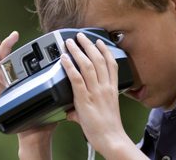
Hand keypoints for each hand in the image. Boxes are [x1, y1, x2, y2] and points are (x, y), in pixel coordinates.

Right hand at [0, 31, 56, 159]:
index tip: (17, 35)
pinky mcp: (4, 98)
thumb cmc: (48, 116)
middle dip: (5, 46)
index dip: (16, 47)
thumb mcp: (57, 94)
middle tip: (10, 35)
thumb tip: (75, 68)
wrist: (40, 134)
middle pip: (5, 60)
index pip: (17, 59)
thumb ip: (64, 81)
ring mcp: (8, 90)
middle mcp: (14, 83)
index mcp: (25, 80)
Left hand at [60, 33, 146, 158]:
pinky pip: (76, 78)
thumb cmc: (108, 128)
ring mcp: (95, 92)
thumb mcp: (102, 111)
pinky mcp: (85, 99)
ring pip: (87, 65)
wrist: (111, 140)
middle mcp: (105, 87)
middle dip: (89, 45)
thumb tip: (72, 111)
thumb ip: (87, 107)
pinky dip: (69, 66)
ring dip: (78, 51)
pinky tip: (64, 58)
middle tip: (81, 36)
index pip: (111, 65)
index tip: (100, 41)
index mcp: (111, 89)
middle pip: (98, 60)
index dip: (105, 50)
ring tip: (70, 42)